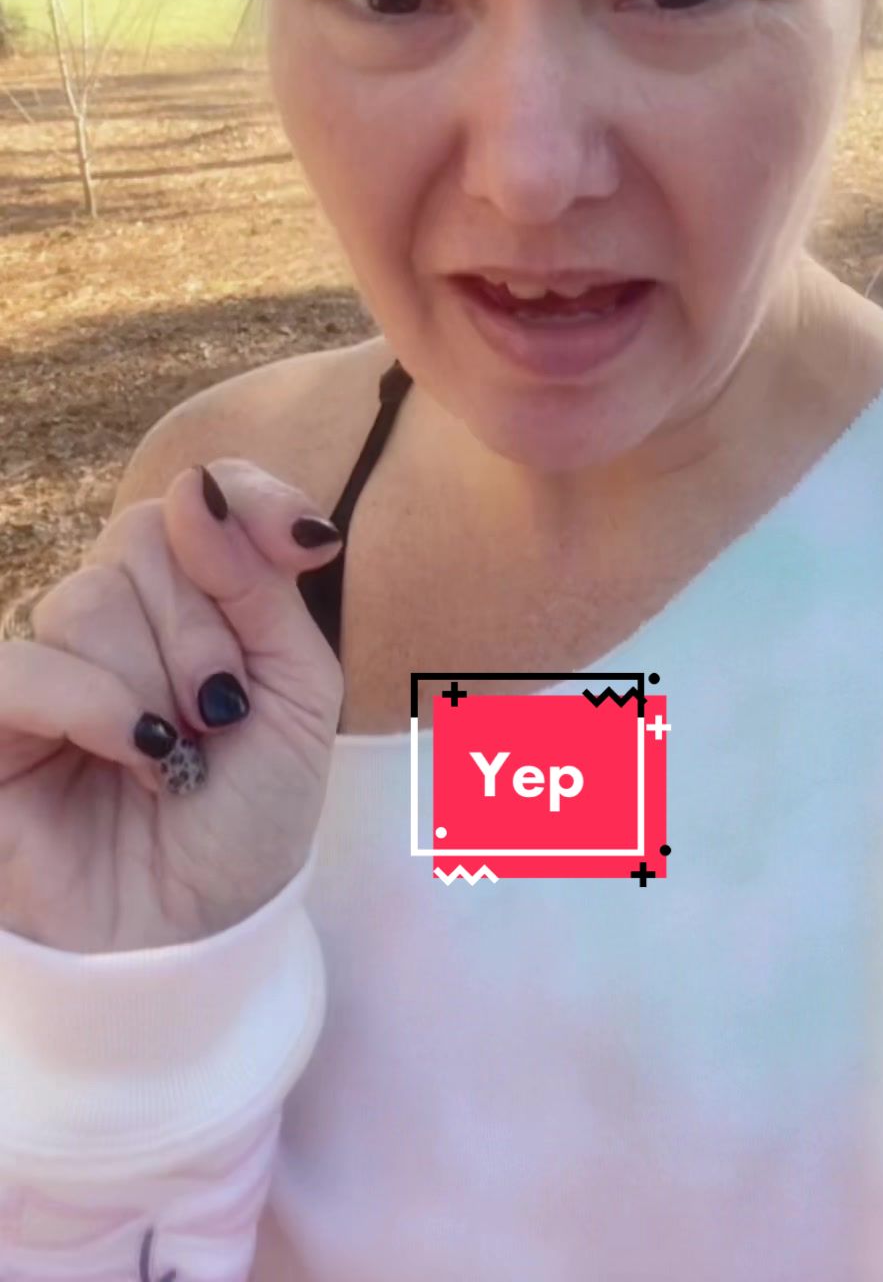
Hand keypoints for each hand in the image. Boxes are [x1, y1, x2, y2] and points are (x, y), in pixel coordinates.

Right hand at [0, 462, 345, 952]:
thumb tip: (196, 484)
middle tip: (225, 713)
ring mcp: (46, 666)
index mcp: (187, 597)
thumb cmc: (250, 820)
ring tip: (178, 755)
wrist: (199, 940)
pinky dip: (94, 705)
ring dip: (156, 680)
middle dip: (206, 627)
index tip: (310, 545)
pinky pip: (24, 667)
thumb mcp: (297, 693)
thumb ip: (259, 582)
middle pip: (145, 536)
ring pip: (88, 598)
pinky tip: (138, 753)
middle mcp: (111, 617)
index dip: (249, 500)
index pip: (199, 493)